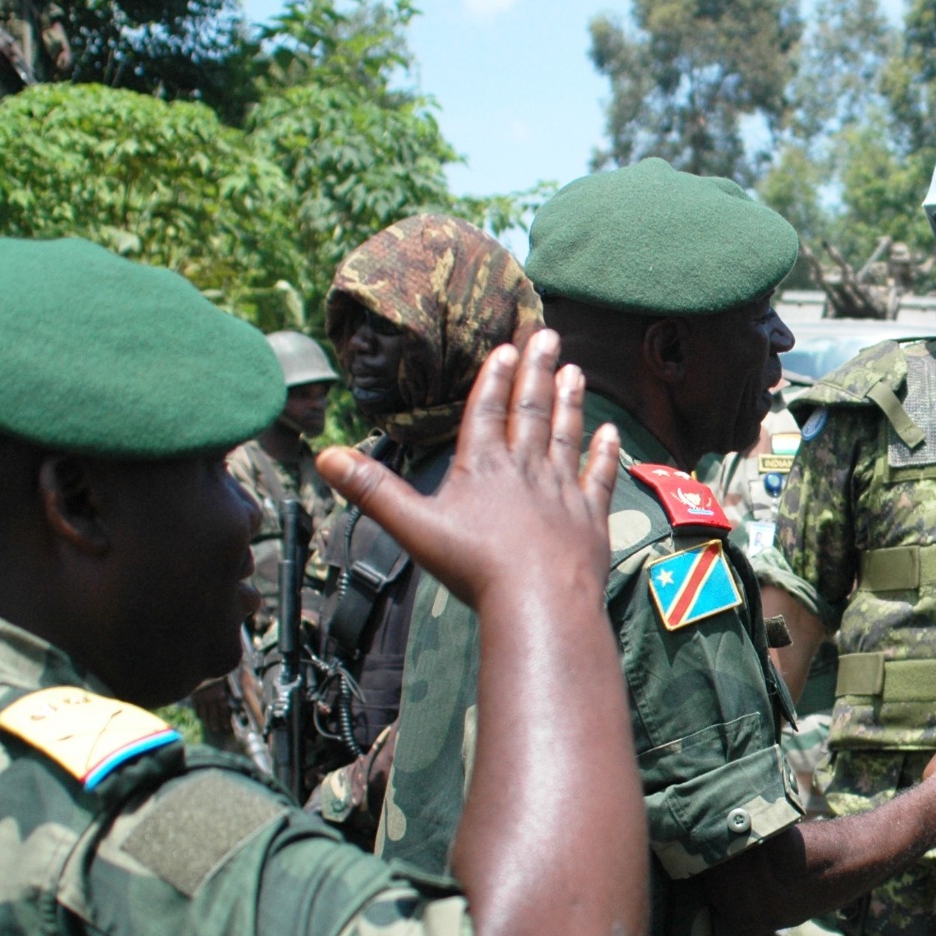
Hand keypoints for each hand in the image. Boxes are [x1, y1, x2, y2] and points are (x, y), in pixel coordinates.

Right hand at [315, 330, 619, 611]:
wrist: (539, 600)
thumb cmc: (474, 566)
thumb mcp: (413, 527)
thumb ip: (373, 490)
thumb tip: (323, 457)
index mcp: (483, 466)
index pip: (488, 411)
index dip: (496, 378)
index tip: (507, 347)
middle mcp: (526, 469)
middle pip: (531, 411)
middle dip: (537, 371)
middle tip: (548, 335)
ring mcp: (563, 490)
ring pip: (567, 435)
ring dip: (570, 401)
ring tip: (574, 371)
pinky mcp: (590, 517)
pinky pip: (600, 476)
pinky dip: (606, 452)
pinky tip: (612, 432)